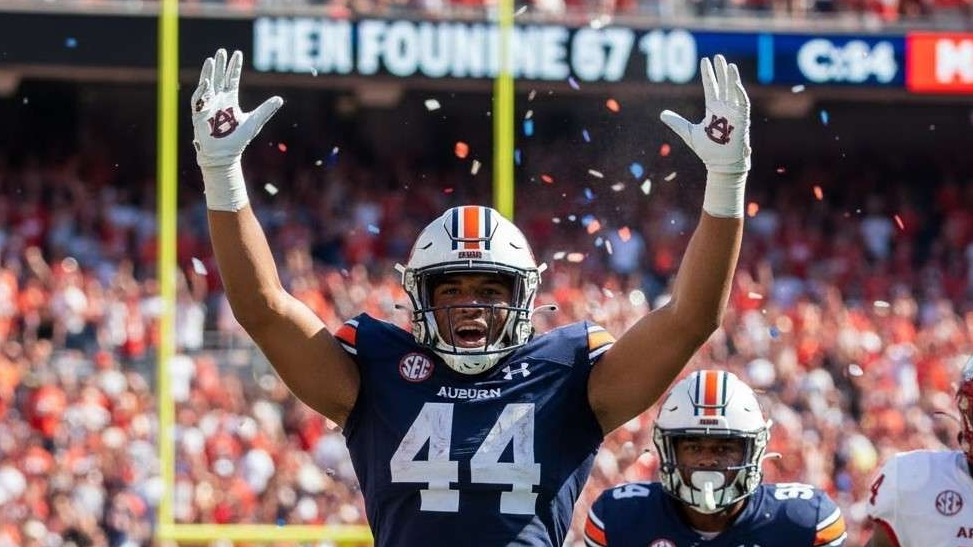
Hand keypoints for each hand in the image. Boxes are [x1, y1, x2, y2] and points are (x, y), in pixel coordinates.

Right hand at [191, 48, 282, 168]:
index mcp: (230, 100)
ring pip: (207, 85)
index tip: (237, 53)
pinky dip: (203, 91)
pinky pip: (200, 100)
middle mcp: (218, 100)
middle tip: (222, 51)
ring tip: (211, 60)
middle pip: (219, 78)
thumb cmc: (238, 139)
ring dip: (208, 72)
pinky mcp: (199, 114)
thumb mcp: (254, 122)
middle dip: (220, 65)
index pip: (231, 79)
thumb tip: (280, 99)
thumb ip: (266, 110)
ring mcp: (208, 106)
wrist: (224, 154)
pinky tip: (207, 81)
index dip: (234, 67)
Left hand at [660, 55, 750, 216]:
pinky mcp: (741, 120)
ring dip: (732, 78)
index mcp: (713, 109)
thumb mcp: (688, 133)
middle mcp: (724, 108)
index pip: (711, 87)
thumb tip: (661, 114)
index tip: (705, 60)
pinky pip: (742, 104)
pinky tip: (735, 82)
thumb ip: (676, 122)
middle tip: (717, 56)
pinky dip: (739, 93)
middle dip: (721, 71)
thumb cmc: (708, 149)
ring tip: (729, 64)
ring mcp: (734, 113)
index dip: (708, 74)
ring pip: (733, 91)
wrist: (721, 164)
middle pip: (723, 85)